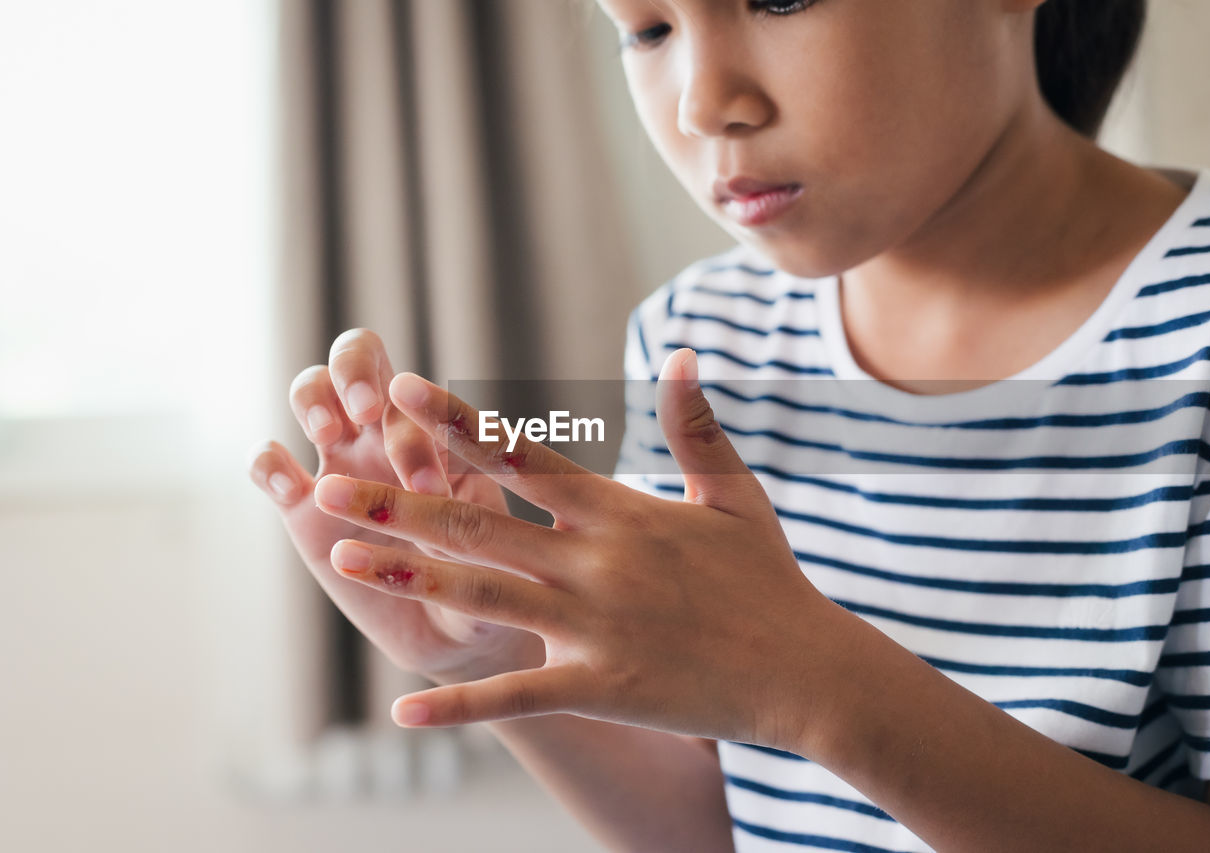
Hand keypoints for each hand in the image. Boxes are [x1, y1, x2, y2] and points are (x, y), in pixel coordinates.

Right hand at [247, 328, 542, 682]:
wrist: (456, 633)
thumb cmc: (493, 586)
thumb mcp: (492, 558)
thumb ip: (464, 529)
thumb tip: (437, 506)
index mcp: (444, 434)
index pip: (424, 393)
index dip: (420, 416)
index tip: (428, 481)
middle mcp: (389, 436)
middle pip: (358, 357)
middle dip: (356, 371)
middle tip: (365, 410)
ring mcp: (343, 466)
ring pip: (311, 390)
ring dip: (314, 398)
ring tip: (326, 431)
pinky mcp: (303, 509)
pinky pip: (269, 464)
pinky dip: (267, 462)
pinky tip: (286, 485)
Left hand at [313, 348, 846, 749]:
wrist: (807, 670)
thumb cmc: (768, 579)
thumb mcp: (732, 494)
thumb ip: (695, 424)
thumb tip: (681, 354)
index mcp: (620, 512)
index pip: (524, 456)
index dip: (457, 422)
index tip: (400, 392)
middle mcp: (597, 561)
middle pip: (482, 520)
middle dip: (399, 497)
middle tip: (326, 482)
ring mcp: (596, 625)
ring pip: (485, 593)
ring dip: (410, 572)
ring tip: (343, 554)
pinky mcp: (602, 684)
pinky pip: (519, 693)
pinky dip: (460, 705)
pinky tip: (400, 710)